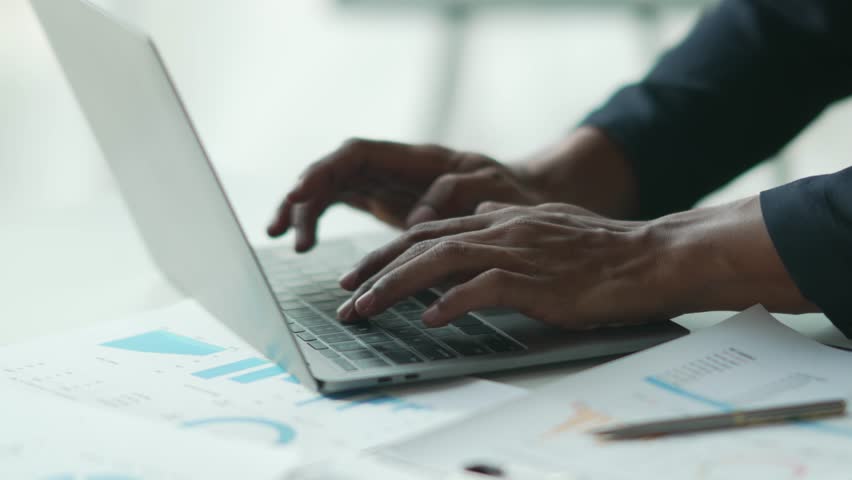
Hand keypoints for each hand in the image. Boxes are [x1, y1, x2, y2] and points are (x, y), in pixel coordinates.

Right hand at [266, 138, 547, 250]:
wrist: (520, 202)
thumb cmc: (509, 191)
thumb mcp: (492, 186)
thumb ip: (458, 193)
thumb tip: (417, 218)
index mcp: (415, 159)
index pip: (357, 154)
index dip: (326, 170)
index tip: (302, 193)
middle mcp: (393, 168)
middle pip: (334, 170)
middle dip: (303, 194)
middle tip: (282, 226)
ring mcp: (386, 184)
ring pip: (331, 188)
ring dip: (303, 210)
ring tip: (282, 237)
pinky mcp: (384, 204)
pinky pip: (340, 205)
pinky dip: (318, 221)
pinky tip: (303, 243)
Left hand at [336, 202, 668, 328]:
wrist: (650, 256)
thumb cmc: (600, 248)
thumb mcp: (546, 223)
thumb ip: (507, 218)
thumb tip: (478, 212)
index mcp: (499, 217)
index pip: (429, 230)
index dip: (388, 251)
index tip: (359, 272)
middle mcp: (500, 228)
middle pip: (421, 242)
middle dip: (375, 268)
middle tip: (343, 293)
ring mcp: (516, 252)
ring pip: (439, 261)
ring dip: (395, 285)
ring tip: (364, 308)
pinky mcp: (537, 281)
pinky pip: (483, 289)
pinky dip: (451, 302)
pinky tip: (428, 318)